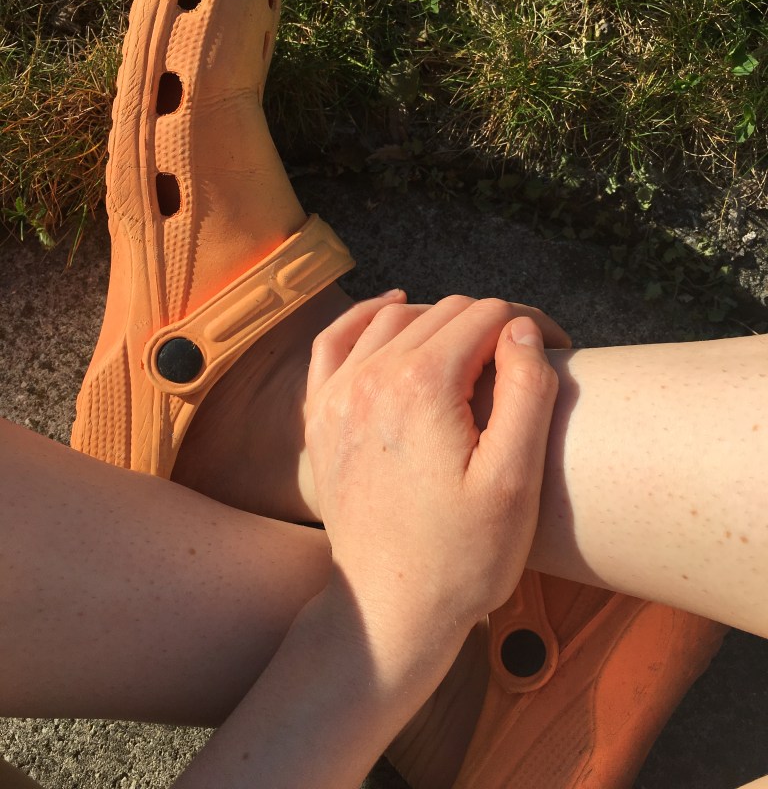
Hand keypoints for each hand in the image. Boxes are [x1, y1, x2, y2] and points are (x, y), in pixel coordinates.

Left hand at [305, 292, 560, 639]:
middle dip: (491, 324)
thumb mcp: (515, 480)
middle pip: (444, 314)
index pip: (488, 316)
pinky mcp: (321, 414)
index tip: (559, 352)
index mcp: (423, 384)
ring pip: (394, 319)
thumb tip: (523, 330)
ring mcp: (339, 393)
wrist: (389, 609)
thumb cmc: (462, 556)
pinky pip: (334, 340)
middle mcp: (372, 375)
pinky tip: (391, 310)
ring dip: (440, 321)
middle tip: (524, 361)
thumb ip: (527, 392)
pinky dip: (365, 317)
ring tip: (476, 347)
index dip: (532, 327)